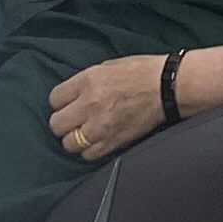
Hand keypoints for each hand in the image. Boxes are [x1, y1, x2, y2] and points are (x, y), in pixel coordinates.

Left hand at [47, 56, 171, 165]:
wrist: (168, 86)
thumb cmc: (142, 72)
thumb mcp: (108, 66)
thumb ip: (86, 82)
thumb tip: (73, 95)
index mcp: (88, 81)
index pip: (54, 99)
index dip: (60, 103)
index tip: (67, 104)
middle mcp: (89, 104)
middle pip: (57, 124)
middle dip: (63, 123)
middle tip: (72, 121)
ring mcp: (100, 126)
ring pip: (69, 143)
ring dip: (75, 139)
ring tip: (85, 133)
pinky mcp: (113, 141)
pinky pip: (89, 155)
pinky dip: (90, 150)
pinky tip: (97, 141)